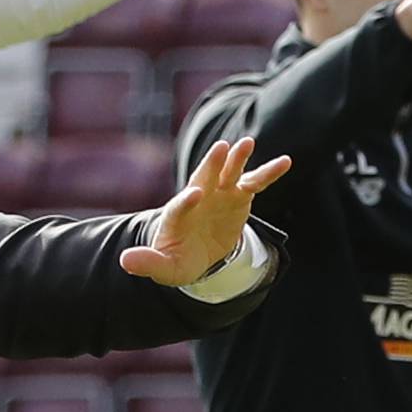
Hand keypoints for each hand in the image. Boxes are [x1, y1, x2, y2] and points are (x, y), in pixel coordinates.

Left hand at [122, 137, 289, 284]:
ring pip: (228, 173)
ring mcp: (219, 195)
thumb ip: (147, 263)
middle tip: (220, 148)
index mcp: (176, 215)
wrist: (196, 255)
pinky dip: (268, 172)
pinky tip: (285, 162)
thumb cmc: (178, 260)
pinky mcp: (239, 196)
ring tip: (247, 144)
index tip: (195, 194)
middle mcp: (197, 198)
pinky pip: (255, 182)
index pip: (179, 206)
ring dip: (237, 159)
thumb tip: (125, 261)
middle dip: (211, 165)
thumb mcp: (164, 267)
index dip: (186, 200)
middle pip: (203, 178)